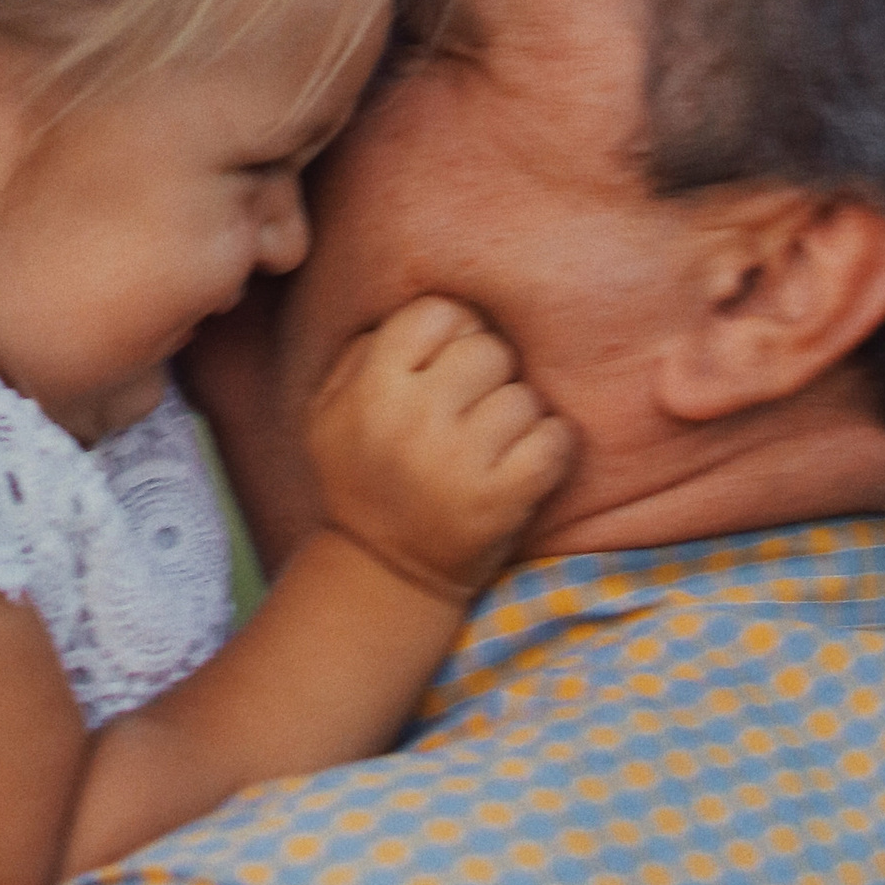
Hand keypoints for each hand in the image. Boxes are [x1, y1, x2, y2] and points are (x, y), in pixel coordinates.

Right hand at [305, 297, 574, 603]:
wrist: (383, 572)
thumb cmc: (362, 476)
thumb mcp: (329, 409)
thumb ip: (367, 350)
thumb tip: (436, 312)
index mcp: (370, 388)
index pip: (439, 312)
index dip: (453, 333)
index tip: (448, 366)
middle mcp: (412, 419)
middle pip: (489, 349)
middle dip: (488, 375)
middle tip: (471, 410)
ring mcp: (458, 461)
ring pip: (524, 396)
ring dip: (517, 417)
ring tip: (491, 443)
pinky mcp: (501, 499)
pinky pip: (555, 439)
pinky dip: (550, 447)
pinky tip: (525, 461)